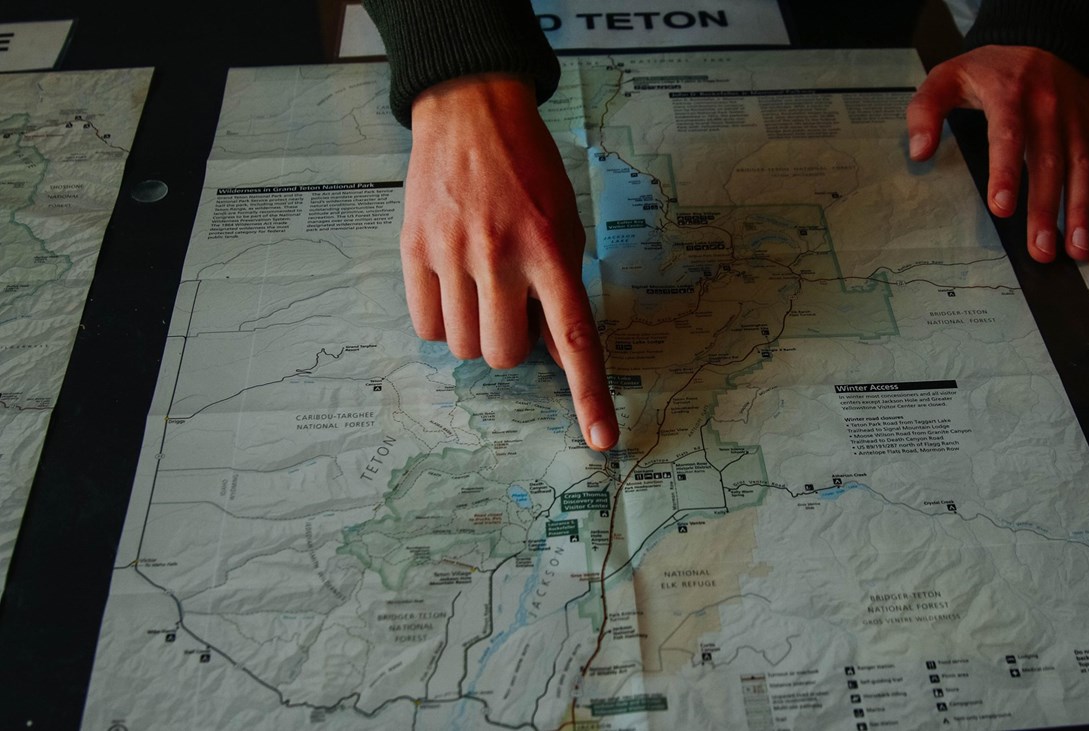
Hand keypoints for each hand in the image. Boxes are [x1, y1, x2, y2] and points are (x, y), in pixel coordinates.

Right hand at [402, 73, 617, 450]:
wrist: (472, 113)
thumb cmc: (529, 172)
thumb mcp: (566, 224)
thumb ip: (562, 290)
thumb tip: (556, 356)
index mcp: (551, 250)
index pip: (575, 338)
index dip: (589, 394)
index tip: (601, 440)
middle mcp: (500, 255)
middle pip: (504, 355)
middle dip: (513, 345)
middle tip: (515, 305)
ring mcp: (452, 252)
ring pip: (463, 347)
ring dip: (478, 332)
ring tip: (484, 288)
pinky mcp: (413, 249)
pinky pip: (427, 325)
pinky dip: (444, 320)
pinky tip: (454, 286)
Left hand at [907, 45, 1088, 262]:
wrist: (1040, 40)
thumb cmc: (988, 70)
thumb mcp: (947, 77)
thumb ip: (925, 112)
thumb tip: (919, 152)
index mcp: (1009, 95)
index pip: (1009, 136)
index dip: (1006, 172)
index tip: (1002, 208)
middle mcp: (1049, 108)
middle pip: (1049, 162)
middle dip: (1046, 209)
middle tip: (1041, 249)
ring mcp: (1077, 120)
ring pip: (1083, 168)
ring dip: (1082, 211)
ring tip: (1077, 250)